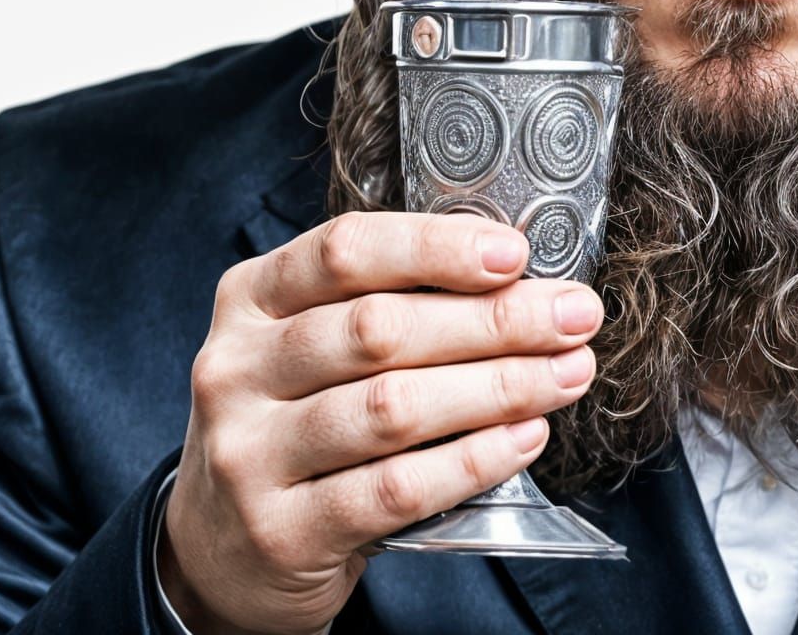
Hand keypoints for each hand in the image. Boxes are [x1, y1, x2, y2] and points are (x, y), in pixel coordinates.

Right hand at [156, 210, 601, 634]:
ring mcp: (248, 454)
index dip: (437, 247)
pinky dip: (472, 459)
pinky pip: (393, 490)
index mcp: (252, 298)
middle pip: (380, 328)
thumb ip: (393, 300)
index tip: (516, 253)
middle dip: (494, 319)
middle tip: (574, 317)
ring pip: (393, 408)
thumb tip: (519, 275)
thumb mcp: (318, 341)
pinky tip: (524, 437)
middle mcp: (236, 368)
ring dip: (499, 387)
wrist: (223, 550)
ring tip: (567, 375)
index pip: (346, 250)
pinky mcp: (279, 532)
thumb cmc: (300, 417)